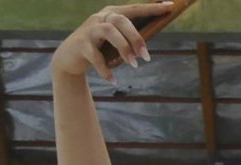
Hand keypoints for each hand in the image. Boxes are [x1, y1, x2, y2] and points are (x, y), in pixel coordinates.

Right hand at [51, 3, 172, 81]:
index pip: (134, 9)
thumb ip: (130, 41)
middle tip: (147, 58)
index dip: (152, 8)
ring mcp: (90, 30)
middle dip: (136, 38)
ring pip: (108, 31)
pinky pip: (95, 56)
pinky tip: (114, 80)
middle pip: (121, 20)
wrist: (71, 58)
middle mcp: (100, 18)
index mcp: (112, 14)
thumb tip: (148, 49)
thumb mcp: (116, 43)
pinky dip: (106, 69)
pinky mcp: (81, 45)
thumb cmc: (101, 49)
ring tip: (133, 65)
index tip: (170, 6)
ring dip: (124, 49)